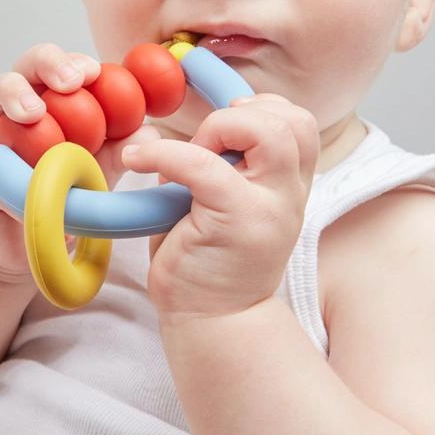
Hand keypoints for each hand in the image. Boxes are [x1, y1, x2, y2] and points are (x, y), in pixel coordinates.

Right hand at [0, 43, 158, 282]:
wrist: (27, 243)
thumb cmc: (64, 199)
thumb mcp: (100, 173)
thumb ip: (122, 152)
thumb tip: (150, 132)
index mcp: (62, 103)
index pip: (71, 69)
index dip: (83, 63)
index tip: (100, 71)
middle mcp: (29, 106)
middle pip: (34, 65)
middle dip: (53, 63)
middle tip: (74, 79)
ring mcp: (1, 130)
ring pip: (0, 90)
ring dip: (16, 93)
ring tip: (33, 111)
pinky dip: (4, 149)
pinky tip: (18, 155)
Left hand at [121, 94, 318, 319]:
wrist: (216, 324)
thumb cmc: (209, 266)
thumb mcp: (220, 209)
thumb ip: (213, 170)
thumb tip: (170, 138)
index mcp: (288, 188)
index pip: (298, 124)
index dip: (261, 111)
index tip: (224, 127)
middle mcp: (288, 195)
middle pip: (293, 121)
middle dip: (241, 115)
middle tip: (206, 145)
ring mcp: (269, 208)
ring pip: (268, 132)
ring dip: (218, 130)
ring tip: (188, 158)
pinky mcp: (237, 221)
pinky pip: (202, 165)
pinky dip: (163, 153)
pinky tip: (136, 159)